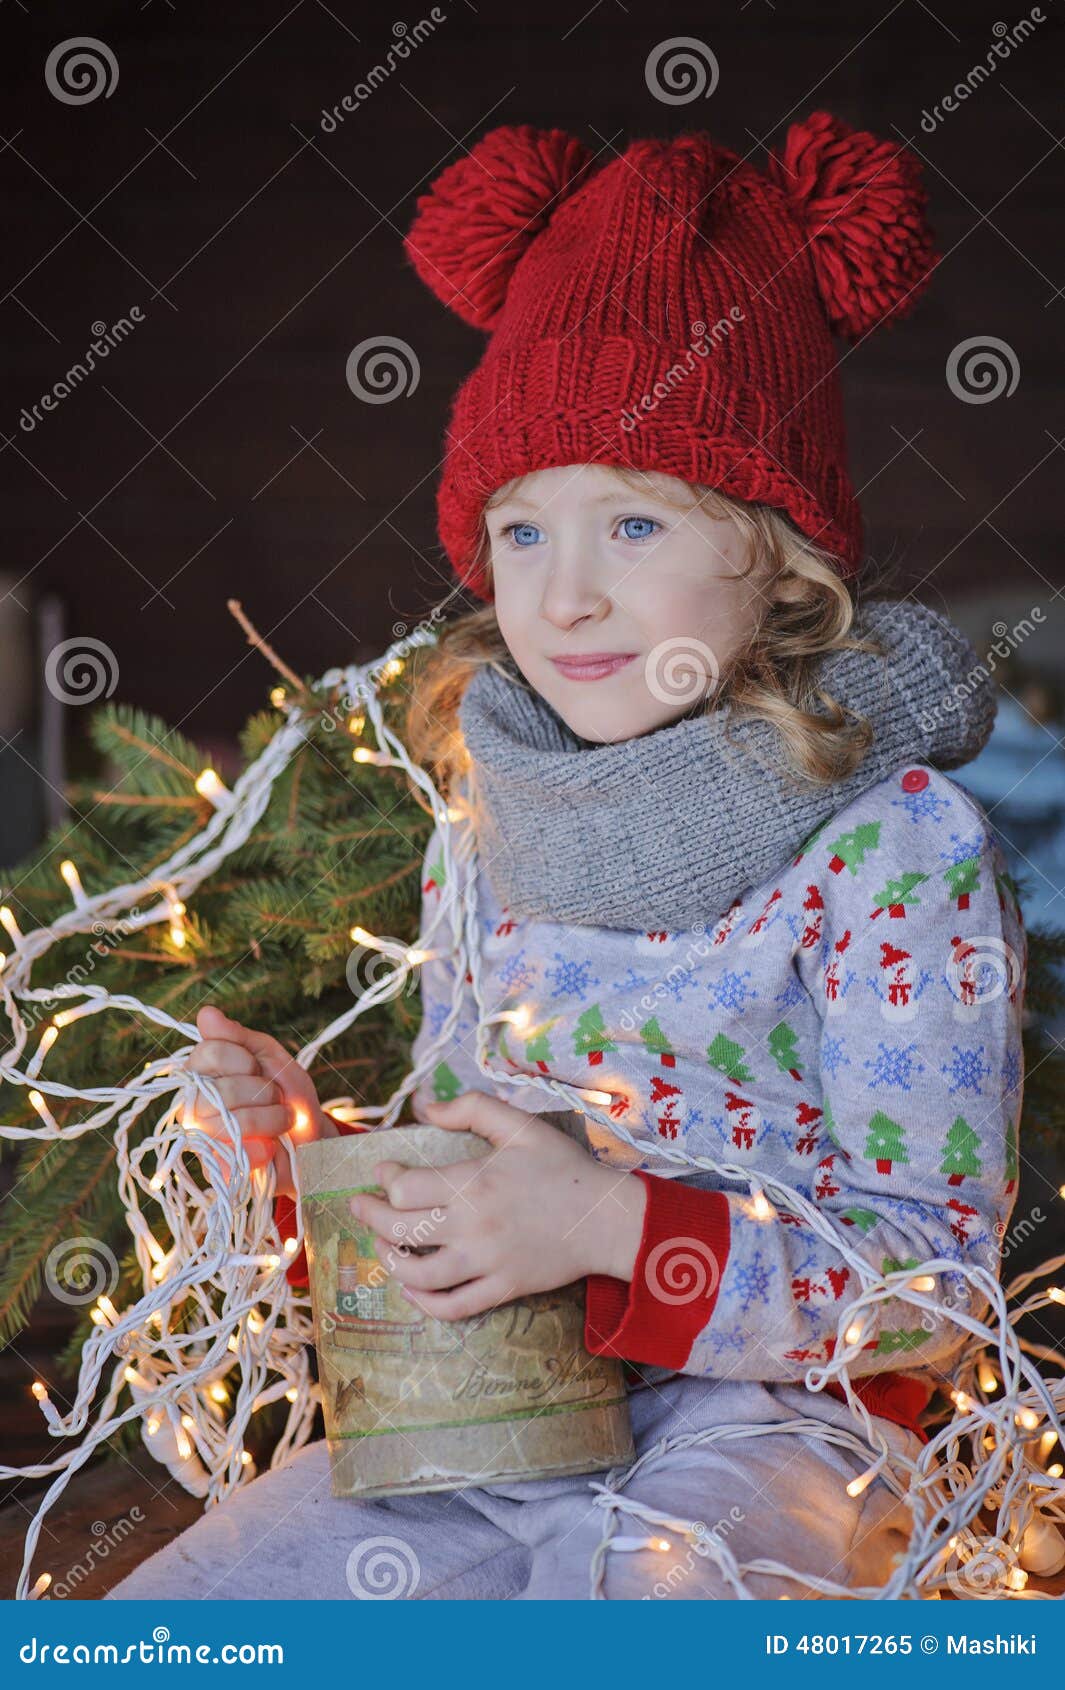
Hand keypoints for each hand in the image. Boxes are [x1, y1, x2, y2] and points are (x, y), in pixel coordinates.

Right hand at [186, 1005, 336, 1195]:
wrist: (311, 1142)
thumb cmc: (288, 1097)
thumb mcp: (272, 1058)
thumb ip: (239, 1037)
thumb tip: (206, 1013)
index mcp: (204, 1072)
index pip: (207, 1052)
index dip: (243, 1060)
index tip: (261, 1069)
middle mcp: (194, 1103)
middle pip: (220, 1089)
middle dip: (263, 1092)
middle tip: (276, 1099)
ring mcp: (201, 1137)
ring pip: (231, 1121)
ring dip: (271, 1120)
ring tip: (280, 1122)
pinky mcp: (215, 1167)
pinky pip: (236, 1153)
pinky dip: (264, 1149)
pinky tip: (271, 1147)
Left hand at [347, 1089, 646, 1319]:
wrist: (605, 1218)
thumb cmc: (562, 1167)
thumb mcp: (520, 1126)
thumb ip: (471, 1109)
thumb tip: (426, 1106)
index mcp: (474, 1183)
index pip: (405, 1188)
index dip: (384, 1178)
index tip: (382, 1170)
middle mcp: (473, 1227)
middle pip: (400, 1229)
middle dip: (370, 1217)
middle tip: (360, 1206)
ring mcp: (486, 1263)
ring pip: (418, 1274)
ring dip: (390, 1260)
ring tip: (383, 1244)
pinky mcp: (502, 1289)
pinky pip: (453, 1307)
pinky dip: (424, 1302)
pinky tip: (412, 1288)